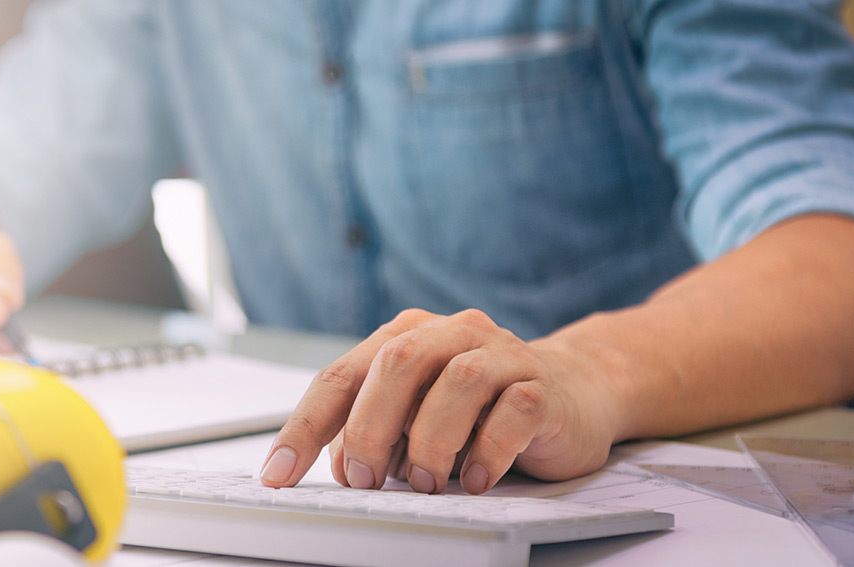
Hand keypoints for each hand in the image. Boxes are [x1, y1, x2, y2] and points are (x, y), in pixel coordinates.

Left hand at [258, 308, 622, 493]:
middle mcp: (452, 333)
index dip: (304, 425)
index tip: (278, 473)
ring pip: (456, 382)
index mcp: (407, 336)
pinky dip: (487, 452)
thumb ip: (377, 430)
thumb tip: (339, 468)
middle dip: (370, 428)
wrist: (575, 391)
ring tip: (426, 483)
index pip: (341, 374)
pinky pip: (513, 412)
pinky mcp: (544, 386)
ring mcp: (502, 354)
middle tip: (363, 479)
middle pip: (397, 363)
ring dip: (430, 442)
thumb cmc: (481, 407)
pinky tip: (476, 480)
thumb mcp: (416, 416)